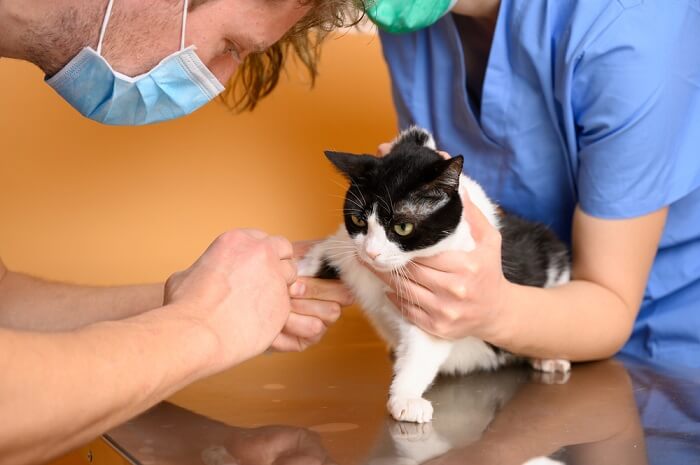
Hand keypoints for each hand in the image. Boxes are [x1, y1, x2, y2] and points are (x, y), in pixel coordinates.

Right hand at [164, 229, 295, 368]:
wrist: (198, 334)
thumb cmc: (186, 307)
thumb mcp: (188, 274)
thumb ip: (207, 268)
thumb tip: (205, 274)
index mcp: (236, 240)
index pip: (261, 238)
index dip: (258, 253)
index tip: (253, 266)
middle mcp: (261, 253)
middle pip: (283, 249)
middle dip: (278, 262)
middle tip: (265, 280)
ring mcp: (276, 276)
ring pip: (291, 275)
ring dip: (281, 285)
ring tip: (262, 302)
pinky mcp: (284, 302)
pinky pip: (287, 302)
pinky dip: (277, 310)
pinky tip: (261, 321)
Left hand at [270, 241, 353, 351]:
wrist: (249, 293)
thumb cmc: (274, 271)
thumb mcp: (292, 257)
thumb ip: (309, 251)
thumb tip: (325, 246)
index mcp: (332, 287)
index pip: (344, 292)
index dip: (318, 287)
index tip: (294, 280)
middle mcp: (329, 308)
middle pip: (332, 311)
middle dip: (303, 302)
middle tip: (283, 293)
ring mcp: (318, 326)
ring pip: (316, 327)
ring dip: (292, 316)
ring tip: (274, 306)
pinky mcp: (303, 342)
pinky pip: (298, 341)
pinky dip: (281, 331)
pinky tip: (269, 321)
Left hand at [373, 186, 511, 340]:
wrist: (498, 312)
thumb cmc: (489, 272)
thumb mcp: (489, 240)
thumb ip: (473, 215)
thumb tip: (459, 187)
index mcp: (466, 266)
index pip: (426, 255)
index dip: (405, 248)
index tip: (388, 239)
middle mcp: (456, 290)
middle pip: (412, 273)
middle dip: (388, 262)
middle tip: (370, 251)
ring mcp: (446, 311)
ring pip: (406, 292)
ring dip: (385, 279)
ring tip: (371, 266)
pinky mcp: (438, 327)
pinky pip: (409, 311)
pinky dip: (395, 300)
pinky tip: (388, 288)